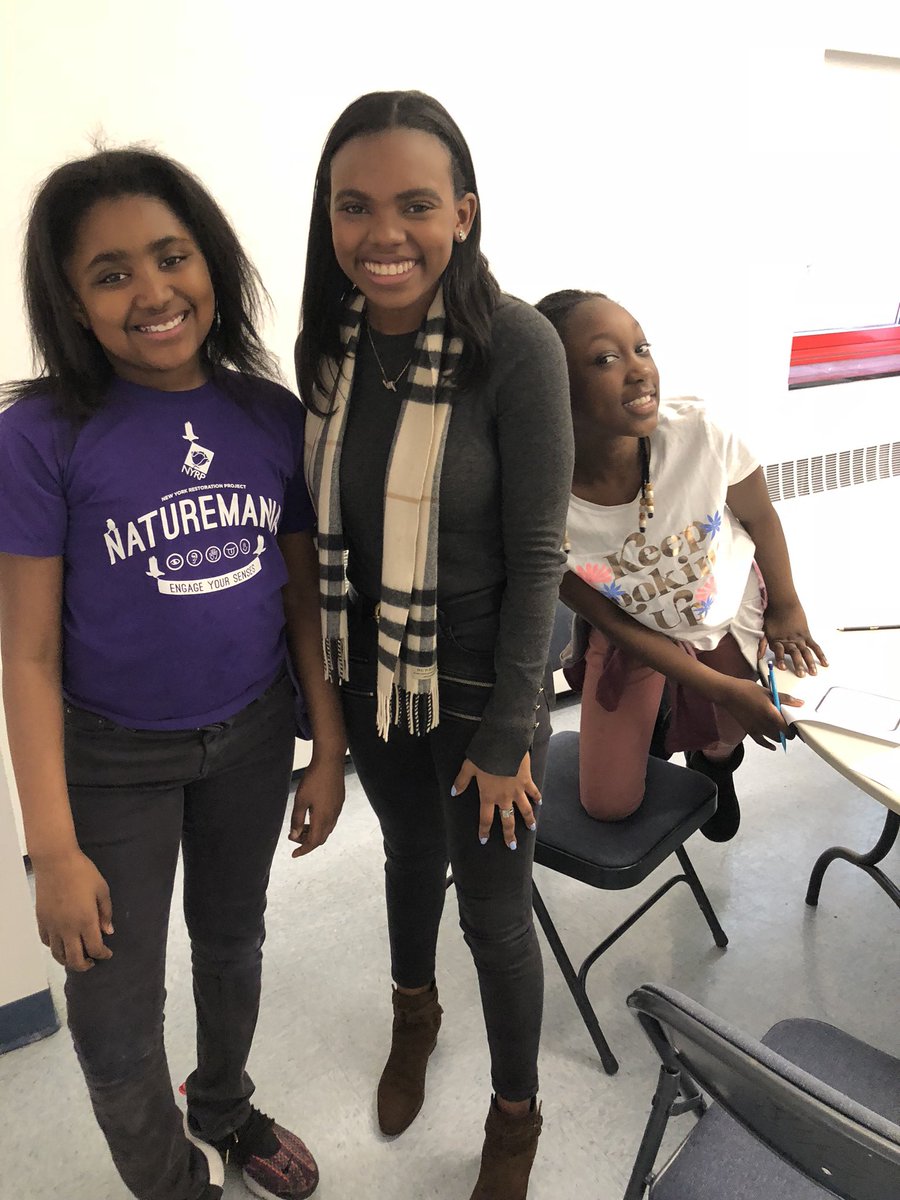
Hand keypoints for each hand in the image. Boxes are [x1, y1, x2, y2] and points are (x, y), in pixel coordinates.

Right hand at [32, 849, 112, 971]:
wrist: (56, 861)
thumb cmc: (83, 872)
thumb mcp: (102, 889)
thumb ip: (106, 912)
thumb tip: (108, 932)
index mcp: (86, 921)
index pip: (95, 949)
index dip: (103, 955)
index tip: (108, 953)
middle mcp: (68, 928)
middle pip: (75, 959)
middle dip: (85, 965)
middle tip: (92, 961)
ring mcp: (52, 926)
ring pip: (58, 954)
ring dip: (68, 960)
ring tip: (77, 956)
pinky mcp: (41, 920)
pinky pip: (46, 942)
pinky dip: (55, 948)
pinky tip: (62, 943)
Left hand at [288, 755, 345, 857]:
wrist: (330, 761)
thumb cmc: (313, 779)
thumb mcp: (300, 800)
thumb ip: (297, 819)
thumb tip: (294, 836)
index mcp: (323, 818)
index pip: (313, 842)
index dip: (303, 850)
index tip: (294, 855)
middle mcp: (333, 816)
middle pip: (321, 837)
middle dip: (307, 841)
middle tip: (294, 837)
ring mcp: (338, 808)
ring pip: (326, 828)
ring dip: (314, 832)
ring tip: (300, 826)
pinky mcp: (339, 801)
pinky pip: (330, 819)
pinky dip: (320, 823)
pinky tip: (312, 815)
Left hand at [452, 753, 540, 848]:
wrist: (503, 744)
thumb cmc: (484, 755)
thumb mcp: (468, 767)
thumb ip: (462, 781)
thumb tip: (454, 792)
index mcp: (488, 795)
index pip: (485, 818)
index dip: (484, 830)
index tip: (484, 841)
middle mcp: (504, 797)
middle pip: (507, 820)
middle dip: (509, 834)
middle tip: (512, 845)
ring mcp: (517, 790)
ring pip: (525, 810)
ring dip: (528, 819)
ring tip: (532, 828)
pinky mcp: (527, 780)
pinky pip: (533, 792)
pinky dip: (537, 797)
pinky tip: (540, 803)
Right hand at [717, 677, 801, 750]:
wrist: (729, 693)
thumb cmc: (747, 690)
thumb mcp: (768, 691)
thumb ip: (785, 699)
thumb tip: (800, 703)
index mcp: (771, 713)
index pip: (788, 728)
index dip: (794, 729)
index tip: (797, 726)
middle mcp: (765, 724)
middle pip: (782, 735)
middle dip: (788, 733)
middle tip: (790, 727)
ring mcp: (757, 728)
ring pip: (774, 739)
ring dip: (780, 737)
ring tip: (783, 733)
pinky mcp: (750, 730)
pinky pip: (761, 742)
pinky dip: (768, 745)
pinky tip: (773, 747)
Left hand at [762, 603, 827, 676]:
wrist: (783, 603)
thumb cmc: (772, 616)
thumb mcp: (763, 630)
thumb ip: (762, 644)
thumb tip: (758, 656)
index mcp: (778, 640)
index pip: (779, 652)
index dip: (780, 659)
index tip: (782, 668)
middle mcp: (790, 640)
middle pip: (794, 654)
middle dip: (798, 665)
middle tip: (801, 675)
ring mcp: (800, 638)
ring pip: (806, 652)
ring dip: (810, 663)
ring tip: (813, 673)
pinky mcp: (807, 635)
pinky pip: (815, 646)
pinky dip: (820, 654)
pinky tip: (825, 663)